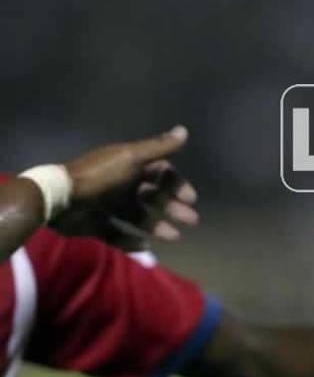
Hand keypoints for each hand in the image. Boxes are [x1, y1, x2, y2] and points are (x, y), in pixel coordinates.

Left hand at [52, 126, 199, 248]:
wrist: (60, 199)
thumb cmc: (100, 176)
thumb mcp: (131, 158)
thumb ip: (158, 147)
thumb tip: (184, 130)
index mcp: (129, 167)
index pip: (160, 174)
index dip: (176, 185)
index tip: (190, 198)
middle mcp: (121, 185)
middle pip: (153, 197)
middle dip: (173, 208)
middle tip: (191, 220)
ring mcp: (108, 206)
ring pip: (139, 217)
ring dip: (158, 226)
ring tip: (174, 237)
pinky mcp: (96, 225)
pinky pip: (118, 235)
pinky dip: (131, 241)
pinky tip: (146, 246)